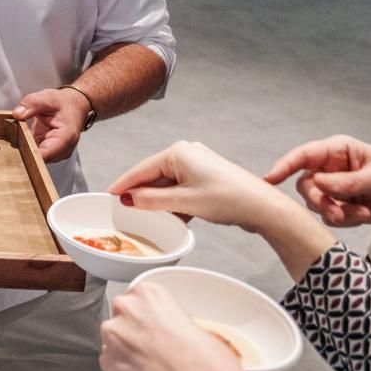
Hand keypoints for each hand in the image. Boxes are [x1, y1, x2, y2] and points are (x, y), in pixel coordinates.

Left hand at [12, 88, 90, 162]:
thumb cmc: (63, 103)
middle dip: (23, 151)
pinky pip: (35, 155)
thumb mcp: (47, 98)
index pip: (45, 155)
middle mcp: (63, 150)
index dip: (28, 154)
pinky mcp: (49, 153)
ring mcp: (57, 154)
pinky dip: (26, 148)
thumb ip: (32, 104)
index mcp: (66, 138)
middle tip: (9, 140)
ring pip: (36, 159)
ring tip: (16, 136)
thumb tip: (17, 114)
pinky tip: (21, 138)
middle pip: (39, 160)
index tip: (14, 147)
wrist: (73, 106)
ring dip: (24, 149)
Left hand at [100, 282, 269, 370]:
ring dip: (126, 349)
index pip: (137, 297)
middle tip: (155, 347)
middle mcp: (127, 309)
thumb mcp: (197, 326)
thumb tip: (166, 329)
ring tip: (151, 365)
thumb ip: (171, 320)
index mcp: (149, 294)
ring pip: (113, 338)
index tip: (155, 325)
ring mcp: (114, 336)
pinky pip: (110, 362)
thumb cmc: (209, 365)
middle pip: (122, 315)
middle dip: (134, 330)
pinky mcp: (108, 363)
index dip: (148, 315)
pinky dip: (123, 369)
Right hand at [106, 140, 295, 234]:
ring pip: (167, 184)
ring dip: (158, 201)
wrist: (263, 207)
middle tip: (123, 210)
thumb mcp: (184, 202)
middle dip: (140, 194)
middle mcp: (186, 153)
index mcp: (178, 152)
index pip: (141, 169)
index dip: (123, 185)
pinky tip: (170, 217)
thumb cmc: (228, 199)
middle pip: (153, 176)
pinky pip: (180, 189)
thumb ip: (152, 200)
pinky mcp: (205, 177)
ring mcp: (197, 165)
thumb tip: (128, 199)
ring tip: (146, 217)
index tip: (107, 196)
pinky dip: (173, 202)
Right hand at [266, 135, 370, 227]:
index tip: (270, 179)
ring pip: (315, 203)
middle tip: (338, 211)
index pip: (304, 156)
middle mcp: (332, 168)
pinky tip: (364, 215)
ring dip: (335, 212)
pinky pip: (329, 217)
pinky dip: (344, 220)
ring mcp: (337, 189)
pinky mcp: (343, 207)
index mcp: (338, 151)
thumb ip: (348, 182)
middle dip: (319, 200)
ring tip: (360, 213)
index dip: (284, 166)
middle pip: (305, 185)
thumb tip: (317, 184)